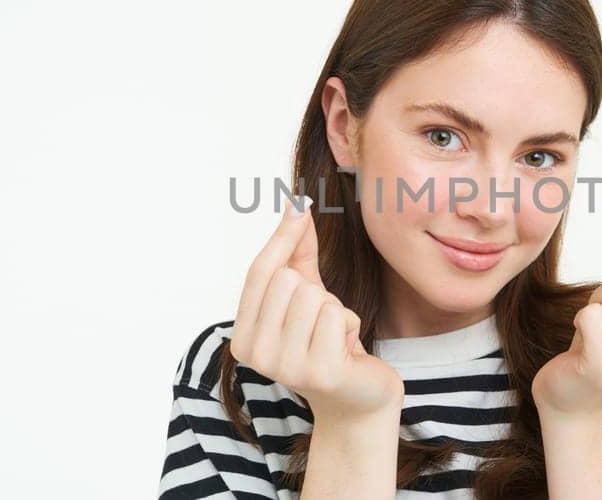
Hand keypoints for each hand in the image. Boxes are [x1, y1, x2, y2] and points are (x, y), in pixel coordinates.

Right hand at [229, 196, 404, 419]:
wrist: (357, 396)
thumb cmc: (327, 340)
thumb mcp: (308, 293)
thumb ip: (296, 253)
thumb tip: (294, 204)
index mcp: (243, 337)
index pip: (259, 274)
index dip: (282, 237)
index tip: (299, 206)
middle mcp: (256, 356)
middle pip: (288, 281)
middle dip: (316, 291)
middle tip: (321, 321)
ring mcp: (286, 367)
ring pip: (315, 296)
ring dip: (335, 309)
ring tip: (333, 335)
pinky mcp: (320, 372)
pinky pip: (337, 315)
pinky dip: (349, 323)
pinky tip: (346, 348)